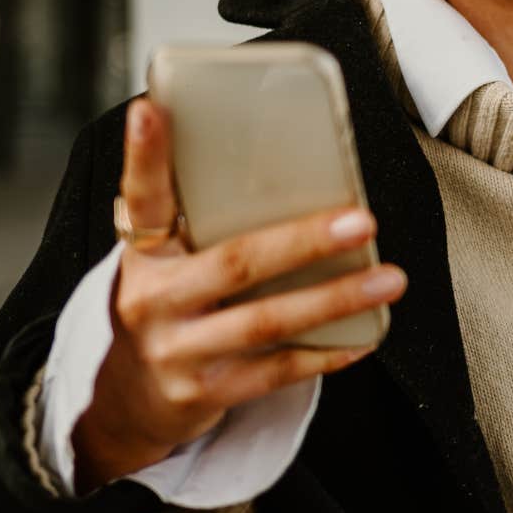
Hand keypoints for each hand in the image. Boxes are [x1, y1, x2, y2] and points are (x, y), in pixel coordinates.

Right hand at [71, 98, 407, 491]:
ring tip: (388, 280)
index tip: (151, 110)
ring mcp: (177, 350)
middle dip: (303, 242)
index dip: (144, 155)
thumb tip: (273, 164)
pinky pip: (276, 371)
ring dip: (335, 299)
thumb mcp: (161, 262)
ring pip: (266, 321)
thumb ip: (197, 221)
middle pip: (234, 263)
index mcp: (143, 254)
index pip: (142, 197)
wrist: (124, 402)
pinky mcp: (203, 393)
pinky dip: (325, 352)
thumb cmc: (164, 308)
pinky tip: (365, 336)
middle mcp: (153, 299)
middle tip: (362, 221)